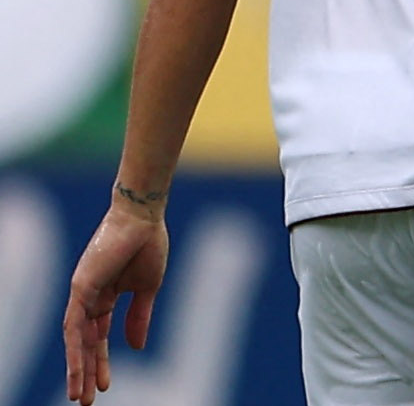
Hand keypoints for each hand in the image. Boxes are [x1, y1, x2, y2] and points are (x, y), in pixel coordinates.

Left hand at [63, 199, 169, 404]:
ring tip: (79, 395)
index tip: (106, 386)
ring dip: (77, 368)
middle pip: (83, 343)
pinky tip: (78, 368)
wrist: (145, 217)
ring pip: (75, 339)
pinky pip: (74, 324)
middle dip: (85, 372)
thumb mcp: (148, 288)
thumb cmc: (149, 245)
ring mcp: (82, 293)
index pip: (98, 337)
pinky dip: (74, 348)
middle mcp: (89, 298)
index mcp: (106, 297)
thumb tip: (137, 347)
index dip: (101, 361)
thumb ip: (140, 317)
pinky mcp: (80, 287)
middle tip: (84, 401)